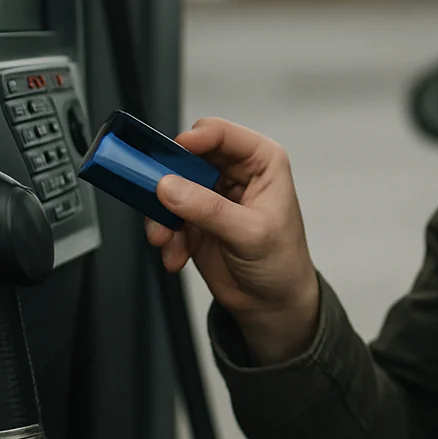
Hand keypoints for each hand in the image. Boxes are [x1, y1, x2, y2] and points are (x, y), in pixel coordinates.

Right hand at [145, 117, 319, 364]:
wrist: (272, 304)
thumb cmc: (281, 263)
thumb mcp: (250, 234)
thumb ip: (209, 209)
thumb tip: (170, 186)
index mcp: (261, 161)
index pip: (221, 134)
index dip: (193, 140)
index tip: (170, 157)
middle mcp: (234, 172)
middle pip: (187, 157)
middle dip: (167, 181)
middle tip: (155, 201)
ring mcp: (211, 195)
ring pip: (170, 187)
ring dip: (162, 214)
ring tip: (166, 240)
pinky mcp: (193, 218)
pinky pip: (165, 215)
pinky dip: (165, 235)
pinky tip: (175, 256)